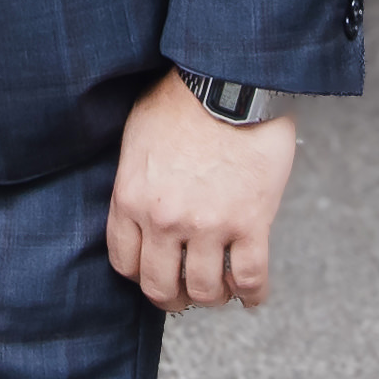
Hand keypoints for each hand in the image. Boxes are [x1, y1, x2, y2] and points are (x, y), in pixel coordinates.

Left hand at [106, 69, 296, 311]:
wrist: (229, 80)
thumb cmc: (183, 99)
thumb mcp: (137, 137)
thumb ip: (135, 178)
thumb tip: (142, 201)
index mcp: (131, 199)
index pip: (125, 262)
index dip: (141, 276)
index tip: (154, 275)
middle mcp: (163, 220)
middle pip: (160, 286)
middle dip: (172, 298)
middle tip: (185, 296)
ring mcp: (207, 225)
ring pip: (204, 290)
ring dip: (212, 297)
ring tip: (221, 292)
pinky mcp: (249, 223)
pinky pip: (249, 277)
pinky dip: (252, 294)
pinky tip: (253, 295)